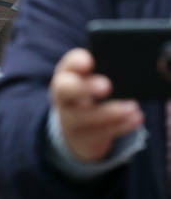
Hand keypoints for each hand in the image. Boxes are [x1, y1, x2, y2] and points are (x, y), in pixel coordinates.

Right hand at [50, 47, 143, 162]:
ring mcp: (69, 119)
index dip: (76, 62)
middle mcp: (63, 96)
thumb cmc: (90, 94)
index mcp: (66, 75)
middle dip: (85, 88)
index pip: (68, 65)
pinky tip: (135, 119)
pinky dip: (120, 126)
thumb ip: (104, 70)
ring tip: (133, 107)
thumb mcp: (90, 80)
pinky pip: (100, 133)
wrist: (76, 127)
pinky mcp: (82, 138)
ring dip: (109, 112)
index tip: (88, 61)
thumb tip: (127, 66)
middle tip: (106, 86)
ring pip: (83, 117)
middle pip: (66, 90)